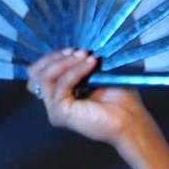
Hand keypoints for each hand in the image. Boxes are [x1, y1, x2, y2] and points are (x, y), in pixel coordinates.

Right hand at [27, 53, 147, 150]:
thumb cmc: (119, 100)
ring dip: (67, 62)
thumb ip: (79, 65)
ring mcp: (54, 109)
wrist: (131, 120)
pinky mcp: (60, 112)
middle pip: (37, 71)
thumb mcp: (95, 75)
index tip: (77, 49)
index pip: (42, 70)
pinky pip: (61, 84)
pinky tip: (90, 65)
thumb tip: (72, 49)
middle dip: (58, 57)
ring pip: (46, 75)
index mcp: (60, 94)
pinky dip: (75, 71)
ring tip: (86, 57)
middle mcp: (53, 103)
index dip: (56, 57)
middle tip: (80, 51)